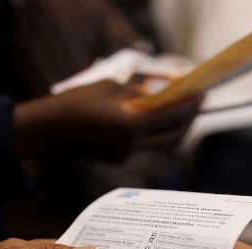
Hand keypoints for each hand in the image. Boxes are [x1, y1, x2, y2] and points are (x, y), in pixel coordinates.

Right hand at [12, 79, 203, 161]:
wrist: (49, 130)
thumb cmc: (76, 103)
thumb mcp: (110, 87)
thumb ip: (138, 92)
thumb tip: (158, 92)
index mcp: (132, 124)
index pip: (171, 115)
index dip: (189, 105)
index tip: (201, 95)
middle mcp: (132, 144)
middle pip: (172, 137)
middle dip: (187, 122)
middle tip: (195, 107)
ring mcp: (125, 154)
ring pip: (159, 144)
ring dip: (170, 130)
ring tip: (176, 112)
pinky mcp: (118, 159)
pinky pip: (142, 145)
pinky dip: (150, 134)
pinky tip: (148, 120)